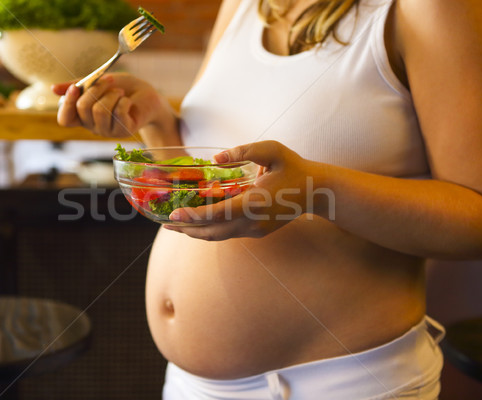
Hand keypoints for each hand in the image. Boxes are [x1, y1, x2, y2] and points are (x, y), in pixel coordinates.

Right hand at [53, 73, 170, 138]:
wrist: (146, 95)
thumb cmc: (122, 88)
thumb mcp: (98, 82)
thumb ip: (78, 85)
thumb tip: (53, 89)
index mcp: (83, 116)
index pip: (65, 119)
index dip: (67, 104)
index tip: (76, 87)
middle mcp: (92, 126)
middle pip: (83, 109)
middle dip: (96, 89)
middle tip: (110, 81)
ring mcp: (108, 131)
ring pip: (100, 111)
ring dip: (111, 95)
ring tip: (120, 92)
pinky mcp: (123, 131)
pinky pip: (118, 113)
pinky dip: (124, 101)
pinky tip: (128, 101)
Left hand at [164, 140, 320, 240]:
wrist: (316, 192)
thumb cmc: (293, 167)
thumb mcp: (272, 149)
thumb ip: (244, 151)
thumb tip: (216, 161)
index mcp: (255, 202)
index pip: (217, 214)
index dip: (193, 216)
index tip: (173, 216)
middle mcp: (252, 222)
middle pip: (212, 231)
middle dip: (187, 228)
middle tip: (165, 222)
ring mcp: (255, 230)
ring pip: (219, 236)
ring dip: (196, 232)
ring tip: (176, 226)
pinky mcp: (257, 233)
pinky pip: (228, 233)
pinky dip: (210, 230)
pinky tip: (198, 222)